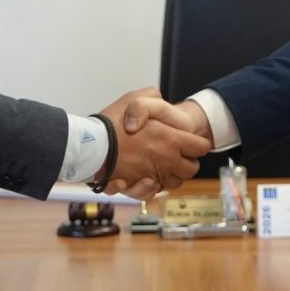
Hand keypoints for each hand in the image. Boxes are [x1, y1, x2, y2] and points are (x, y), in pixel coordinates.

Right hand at [95, 88, 210, 198]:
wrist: (88, 146)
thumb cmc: (111, 123)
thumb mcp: (134, 99)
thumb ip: (152, 98)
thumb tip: (161, 101)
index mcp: (171, 139)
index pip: (201, 147)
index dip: (196, 144)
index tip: (189, 142)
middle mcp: (166, 160)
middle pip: (191, 169)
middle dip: (186, 163)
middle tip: (175, 155)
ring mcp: (153, 175)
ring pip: (174, 183)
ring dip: (170, 176)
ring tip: (159, 166)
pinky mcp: (138, 187)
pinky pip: (153, 192)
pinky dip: (151, 188)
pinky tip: (146, 178)